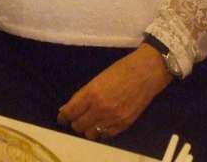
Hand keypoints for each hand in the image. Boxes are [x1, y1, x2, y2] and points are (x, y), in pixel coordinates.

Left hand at [56, 45, 171, 141]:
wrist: (145, 73)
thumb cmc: (121, 70)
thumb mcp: (97, 79)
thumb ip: (82, 95)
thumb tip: (68, 108)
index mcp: (91, 93)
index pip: (70, 112)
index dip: (63, 117)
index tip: (61, 119)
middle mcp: (100, 108)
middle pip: (79, 125)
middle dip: (75, 122)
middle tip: (77, 118)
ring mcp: (113, 118)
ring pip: (91, 134)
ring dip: (87, 129)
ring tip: (90, 122)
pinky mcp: (124, 124)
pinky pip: (106, 135)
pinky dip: (101, 132)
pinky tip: (102, 124)